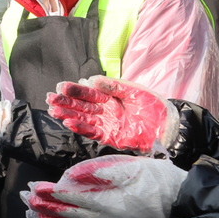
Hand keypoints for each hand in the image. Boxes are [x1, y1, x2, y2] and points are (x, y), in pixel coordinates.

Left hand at [21, 154, 186, 217]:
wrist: (179, 205)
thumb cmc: (155, 181)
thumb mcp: (127, 167)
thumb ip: (96, 172)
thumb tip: (69, 177)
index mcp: (105, 203)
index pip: (69, 197)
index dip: (49, 193)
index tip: (33, 187)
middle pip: (65, 213)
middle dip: (42, 205)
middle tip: (23, 197)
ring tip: (30, 214)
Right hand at [45, 76, 179, 154]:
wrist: (168, 127)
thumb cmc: (154, 106)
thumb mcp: (135, 91)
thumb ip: (114, 86)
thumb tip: (92, 80)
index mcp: (110, 98)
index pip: (88, 93)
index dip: (75, 90)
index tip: (61, 86)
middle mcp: (105, 111)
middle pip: (81, 106)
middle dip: (65, 102)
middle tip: (50, 99)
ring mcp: (106, 124)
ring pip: (83, 119)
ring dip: (68, 115)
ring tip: (54, 111)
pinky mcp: (110, 137)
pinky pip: (92, 132)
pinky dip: (81, 128)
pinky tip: (69, 122)